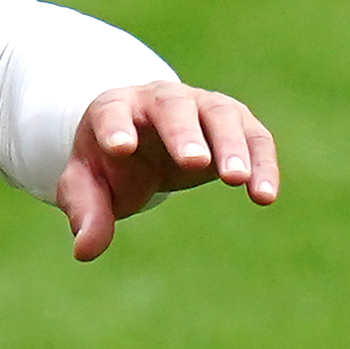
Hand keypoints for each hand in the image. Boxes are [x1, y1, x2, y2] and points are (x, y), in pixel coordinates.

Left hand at [54, 82, 283, 260]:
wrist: (141, 141)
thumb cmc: (110, 164)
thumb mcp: (87, 186)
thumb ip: (86, 211)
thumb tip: (85, 250)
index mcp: (116, 108)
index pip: (112, 112)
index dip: (115, 127)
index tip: (120, 148)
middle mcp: (160, 99)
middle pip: (172, 106)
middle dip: (183, 133)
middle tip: (193, 162)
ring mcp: (202, 106)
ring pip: (220, 116)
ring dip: (231, 146)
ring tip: (236, 180)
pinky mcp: (235, 123)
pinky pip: (254, 138)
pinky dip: (262, 163)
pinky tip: (264, 195)